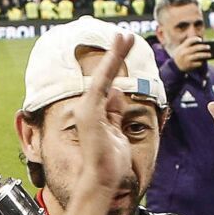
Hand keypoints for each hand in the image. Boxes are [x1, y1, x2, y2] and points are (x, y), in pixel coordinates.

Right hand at [68, 30, 139, 201]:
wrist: (101, 179)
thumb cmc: (109, 162)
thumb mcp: (116, 132)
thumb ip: (113, 113)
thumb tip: (115, 93)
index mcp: (94, 112)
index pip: (106, 84)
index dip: (114, 66)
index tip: (122, 49)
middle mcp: (88, 107)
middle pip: (104, 75)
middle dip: (114, 54)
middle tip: (125, 36)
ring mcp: (87, 108)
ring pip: (103, 74)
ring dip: (115, 54)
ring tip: (126, 36)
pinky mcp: (90, 110)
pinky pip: (102, 82)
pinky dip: (111, 65)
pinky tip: (119, 49)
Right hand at [171, 36, 211, 72]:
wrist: (174, 66)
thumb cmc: (180, 55)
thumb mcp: (181, 48)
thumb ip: (188, 45)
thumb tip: (202, 44)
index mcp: (183, 47)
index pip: (189, 41)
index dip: (195, 39)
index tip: (201, 40)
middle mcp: (184, 52)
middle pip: (196, 48)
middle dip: (203, 47)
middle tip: (209, 47)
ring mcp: (187, 59)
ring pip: (198, 56)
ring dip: (205, 55)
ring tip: (210, 54)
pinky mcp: (189, 65)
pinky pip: (197, 63)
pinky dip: (201, 62)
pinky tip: (204, 61)